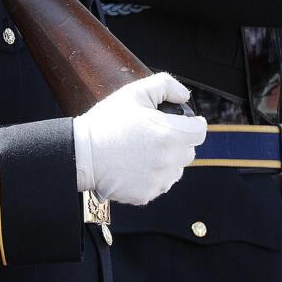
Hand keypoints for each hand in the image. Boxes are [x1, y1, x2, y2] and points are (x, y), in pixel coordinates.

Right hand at [72, 73, 206, 205]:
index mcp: (171, 135)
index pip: (199, 132)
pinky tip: (134, 166)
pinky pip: (158, 185)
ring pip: (175, 170)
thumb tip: (184, 96)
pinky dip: (151, 177)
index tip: (182, 122)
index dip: (192, 124)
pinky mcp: (145, 195)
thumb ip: (166, 86)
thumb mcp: (135, 92)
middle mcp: (169, 161)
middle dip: (178, 142)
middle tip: (155, 134)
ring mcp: (158, 181)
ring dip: (167, 161)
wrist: (81, 153)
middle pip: (188, 152)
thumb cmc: (107, 121)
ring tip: (143, 151)